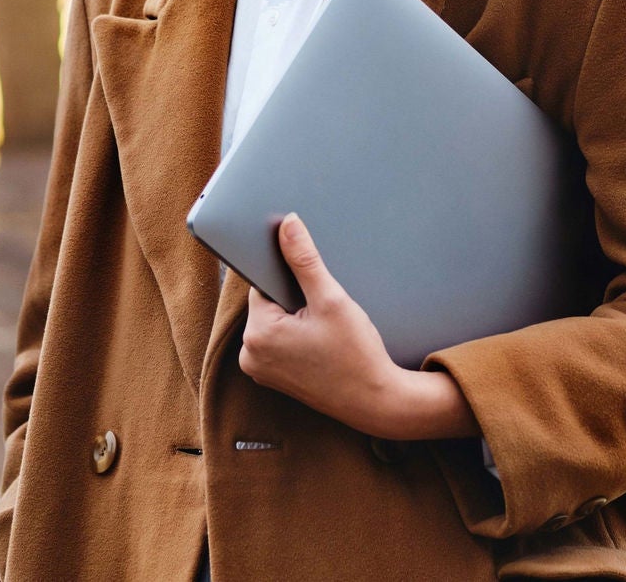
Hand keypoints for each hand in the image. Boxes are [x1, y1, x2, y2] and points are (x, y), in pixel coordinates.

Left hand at [239, 214, 479, 441]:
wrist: (375, 402)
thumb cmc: (356, 355)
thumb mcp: (331, 300)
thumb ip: (305, 260)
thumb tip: (287, 224)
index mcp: (257, 335)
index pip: (262, 283)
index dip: (286, 273)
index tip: (307, 274)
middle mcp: (250, 355)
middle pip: (268, 302)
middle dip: (294, 296)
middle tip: (324, 306)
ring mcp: (261, 369)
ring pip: (275, 321)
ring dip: (296, 315)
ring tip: (325, 327)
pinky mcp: (274, 377)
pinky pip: (279, 341)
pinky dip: (297, 334)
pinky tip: (322, 340)